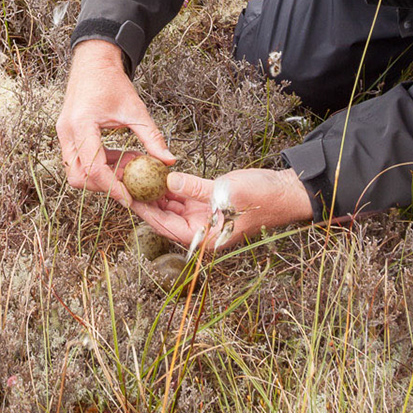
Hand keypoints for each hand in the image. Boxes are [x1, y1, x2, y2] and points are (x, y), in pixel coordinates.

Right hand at [56, 40, 176, 210]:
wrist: (94, 63)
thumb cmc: (112, 82)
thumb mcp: (136, 110)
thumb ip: (152, 138)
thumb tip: (169, 161)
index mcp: (82, 124)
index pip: (93, 167)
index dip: (111, 186)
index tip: (129, 198)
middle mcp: (67, 131)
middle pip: (77, 176)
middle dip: (102, 185)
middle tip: (128, 184)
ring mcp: (63, 133)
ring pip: (75, 171)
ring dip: (100, 176)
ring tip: (126, 166)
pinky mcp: (66, 134)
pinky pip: (77, 160)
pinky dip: (96, 166)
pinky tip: (118, 158)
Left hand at [141, 168, 314, 254]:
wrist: (285, 192)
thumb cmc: (261, 198)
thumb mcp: (225, 192)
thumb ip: (195, 188)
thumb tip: (168, 181)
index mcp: (206, 238)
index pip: (167, 227)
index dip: (146, 213)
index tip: (128, 199)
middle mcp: (202, 230)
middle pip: (165, 218)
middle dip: (147, 202)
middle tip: (128, 185)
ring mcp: (205, 216)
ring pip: (173, 206)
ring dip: (157, 193)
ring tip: (138, 177)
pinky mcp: (209, 203)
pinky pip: (185, 196)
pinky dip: (172, 187)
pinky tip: (158, 175)